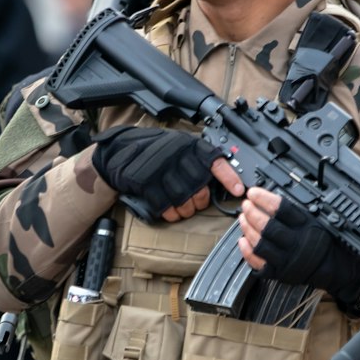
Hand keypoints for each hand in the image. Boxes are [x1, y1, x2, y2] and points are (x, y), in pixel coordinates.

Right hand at [92, 126, 242, 221]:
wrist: (121, 152)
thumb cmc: (155, 152)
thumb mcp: (180, 148)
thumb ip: (198, 161)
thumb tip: (227, 181)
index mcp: (189, 145)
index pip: (214, 160)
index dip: (228, 177)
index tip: (238, 191)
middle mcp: (176, 154)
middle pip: (199, 186)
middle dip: (201, 200)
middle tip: (197, 203)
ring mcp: (159, 168)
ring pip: (184, 198)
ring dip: (186, 210)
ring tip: (183, 208)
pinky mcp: (145, 182)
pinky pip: (165, 206)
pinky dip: (171, 214)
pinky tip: (171, 212)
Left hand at [238, 187, 359, 302]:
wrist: (339, 271)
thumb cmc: (332, 245)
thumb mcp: (325, 223)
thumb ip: (303, 213)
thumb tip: (278, 200)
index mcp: (308, 228)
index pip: (282, 210)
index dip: (265, 199)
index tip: (254, 192)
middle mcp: (297, 244)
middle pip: (269, 227)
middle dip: (253, 213)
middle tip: (246, 204)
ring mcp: (287, 261)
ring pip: (261, 244)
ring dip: (248, 229)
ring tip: (242, 218)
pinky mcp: (281, 274)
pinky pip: (259, 264)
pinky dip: (248, 252)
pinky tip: (242, 241)